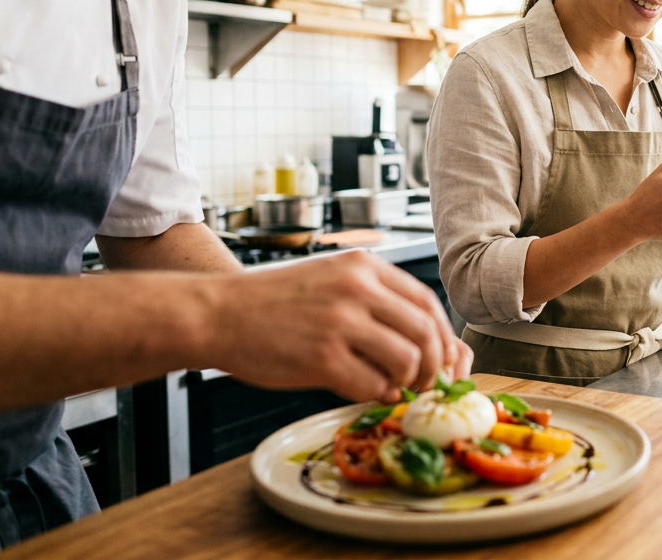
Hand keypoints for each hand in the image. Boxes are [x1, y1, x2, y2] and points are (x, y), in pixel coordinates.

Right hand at [207, 250, 462, 402]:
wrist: (217, 313)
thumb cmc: (272, 301)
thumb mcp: (330, 279)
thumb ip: (375, 300)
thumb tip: (424, 340)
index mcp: (363, 266)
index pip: (427, 302)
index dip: (443, 335)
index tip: (443, 357)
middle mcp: (357, 289)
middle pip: (426, 333)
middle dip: (433, 365)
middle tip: (424, 381)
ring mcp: (340, 323)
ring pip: (408, 360)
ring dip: (407, 382)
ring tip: (392, 385)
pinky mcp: (322, 359)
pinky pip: (373, 385)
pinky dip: (378, 394)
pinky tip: (366, 391)